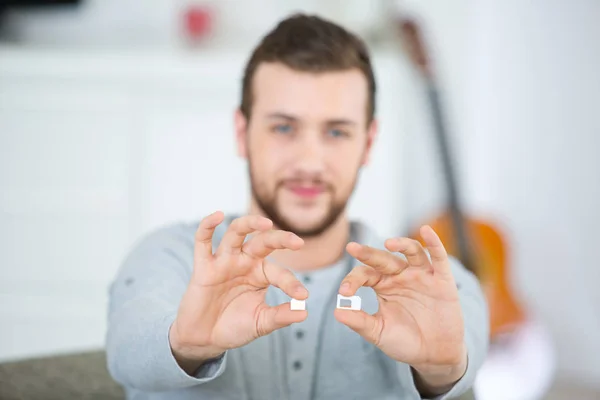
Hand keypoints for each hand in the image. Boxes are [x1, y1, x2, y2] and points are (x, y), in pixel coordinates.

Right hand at [170, 212, 307, 372]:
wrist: (204, 339)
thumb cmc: (233, 326)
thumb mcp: (260, 323)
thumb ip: (280, 316)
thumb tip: (304, 313)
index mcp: (261, 274)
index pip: (280, 273)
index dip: (292, 284)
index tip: (303, 296)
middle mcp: (245, 262)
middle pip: (263, 241)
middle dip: (280, 239)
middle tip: (297, 242)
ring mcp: (224, 261)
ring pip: (236, 233)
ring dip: (250, 224)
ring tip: (265, 223)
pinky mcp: (203, 266)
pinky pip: (203, 241)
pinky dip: (207, 225)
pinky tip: (218, 215)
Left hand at [334, 225, 465, 389]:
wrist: (434, 357)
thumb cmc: (404, 342)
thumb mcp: (378, 332)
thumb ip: (359, 321)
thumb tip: (337, 311)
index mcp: (382, 285)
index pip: (364, 274)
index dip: (352, 280)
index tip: (344, 292)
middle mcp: (400, 276)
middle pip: (383, 258)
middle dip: (368, 253)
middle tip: (352, 248)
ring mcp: (421, 276)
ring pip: (411, 251)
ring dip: (401, 244)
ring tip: (389, 243)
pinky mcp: (442, 281)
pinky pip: (439, 258)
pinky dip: (434, 243)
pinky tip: (427, 231)